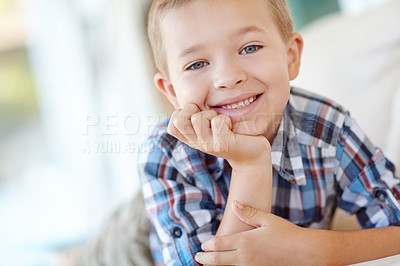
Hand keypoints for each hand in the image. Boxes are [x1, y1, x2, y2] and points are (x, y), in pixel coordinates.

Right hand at [168, 103, 269, 166]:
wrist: (251, 155)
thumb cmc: (230, 134)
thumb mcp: (209, 125)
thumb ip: (196, 114)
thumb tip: (178, 89)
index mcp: (192, 138)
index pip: (172, 125)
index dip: (181, 114)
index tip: (197, 114)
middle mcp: (197, 143)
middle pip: (179, 121)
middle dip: (193, 110)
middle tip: (208, 115)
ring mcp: (209, 145)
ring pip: (198, 119)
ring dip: (211, 114)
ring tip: (221, 122)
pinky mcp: (223, 144)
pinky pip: (217, 121)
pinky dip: (225, 119)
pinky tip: (231, 127)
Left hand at [195, 201, 319, 265]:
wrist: (305, 252)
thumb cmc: (287, 233)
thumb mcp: (267, 219)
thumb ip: (248, 212)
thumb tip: (234, 203)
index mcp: (245, 241)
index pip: (217, 245)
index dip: (207, 246)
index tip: (202, 245)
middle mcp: (245, 256)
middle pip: (217, 260)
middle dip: (205, 259)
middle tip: (198, 257)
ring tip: (207, 264)